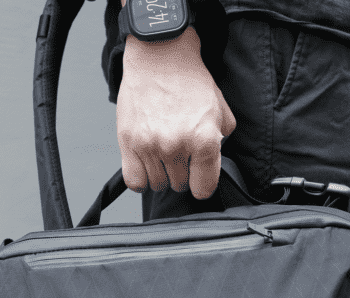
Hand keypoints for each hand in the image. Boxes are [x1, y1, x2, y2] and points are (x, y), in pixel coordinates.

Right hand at [116, 29, 236, 198]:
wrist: (160, 57)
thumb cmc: (189, 80)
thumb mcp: (220, 109)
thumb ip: (221, 140)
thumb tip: (212, 162)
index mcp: (204, 140)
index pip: (204, 188)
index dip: (202, 184)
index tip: (199, 177)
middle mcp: (177, 146)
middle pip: (180, 185)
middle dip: (182, 173)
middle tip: (180, 153)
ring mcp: (150, 146)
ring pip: (157, 184)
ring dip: (161, 174)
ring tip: (163, 154)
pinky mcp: (129, 143)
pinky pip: (134, 181)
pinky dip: (141, 178)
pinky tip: (147, 164)